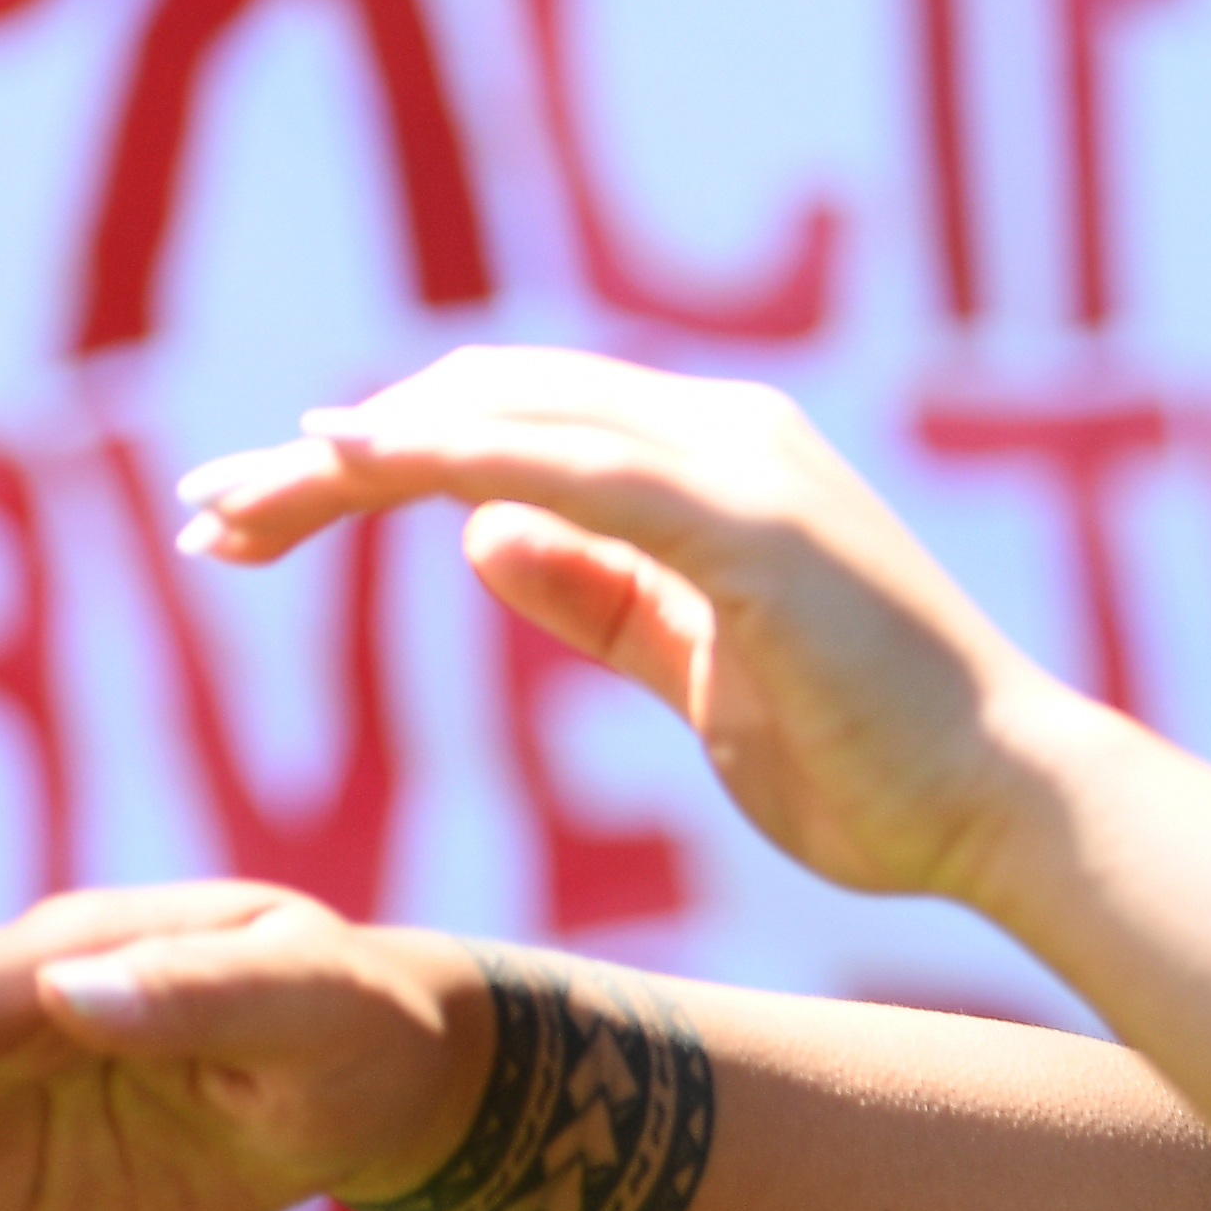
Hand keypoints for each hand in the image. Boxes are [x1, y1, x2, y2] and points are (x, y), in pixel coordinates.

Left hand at [176, 350, 1086, 908]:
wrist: (1005, 811)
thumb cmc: (873, 766)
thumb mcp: (696, 673)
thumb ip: (600, 597)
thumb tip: (481, 536)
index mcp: (713, 465)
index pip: (511, 423)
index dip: (380, 455)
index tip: (262, 516)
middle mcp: (722, 432)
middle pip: (483, 399)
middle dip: (329, 453)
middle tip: (205, 517)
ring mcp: (739, 464)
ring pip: (504, 413)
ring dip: (352, 453)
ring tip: (235, 508)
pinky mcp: (747, 523)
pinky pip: (566, 461)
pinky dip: (446, 452)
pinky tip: (346, 464)